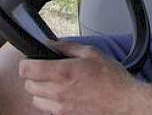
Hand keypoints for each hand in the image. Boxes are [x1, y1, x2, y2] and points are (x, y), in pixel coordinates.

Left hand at [17, 41, 141, 114]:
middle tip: (44, 72)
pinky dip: (50, 104)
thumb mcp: (90, 52)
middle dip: (33, 77)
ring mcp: (61, 108)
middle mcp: (58, 92)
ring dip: (40, 92)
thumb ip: (66, 47)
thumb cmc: (111, 78)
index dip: (26, 63)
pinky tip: (62, 96)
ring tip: (54, 85)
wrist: (125, 102)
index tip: (31, 61)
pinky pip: (48, 110)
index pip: (27, 70)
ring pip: (36, 100)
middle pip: (28, 86)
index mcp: (62, 72)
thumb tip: (49, 44)